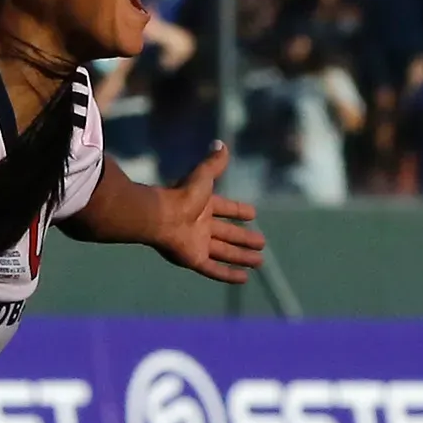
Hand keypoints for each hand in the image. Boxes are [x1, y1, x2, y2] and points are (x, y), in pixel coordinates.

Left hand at [150, 144, 265, 285]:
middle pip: (228, 234)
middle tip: (261, 243)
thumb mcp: (203, 176)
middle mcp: (200, 226)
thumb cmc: (181, 195)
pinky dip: (228, 274)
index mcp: (202, 206)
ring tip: (259, 261)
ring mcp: (197, 243)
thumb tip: (221, 144)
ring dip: (242, 257)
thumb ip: (214, 163)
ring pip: (224, 252)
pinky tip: (244, 278)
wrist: (160, 215)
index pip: (226, 209)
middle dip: (245, 239)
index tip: (253, 214)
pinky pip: (214, 269)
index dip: (239, 211)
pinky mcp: (194, 259)